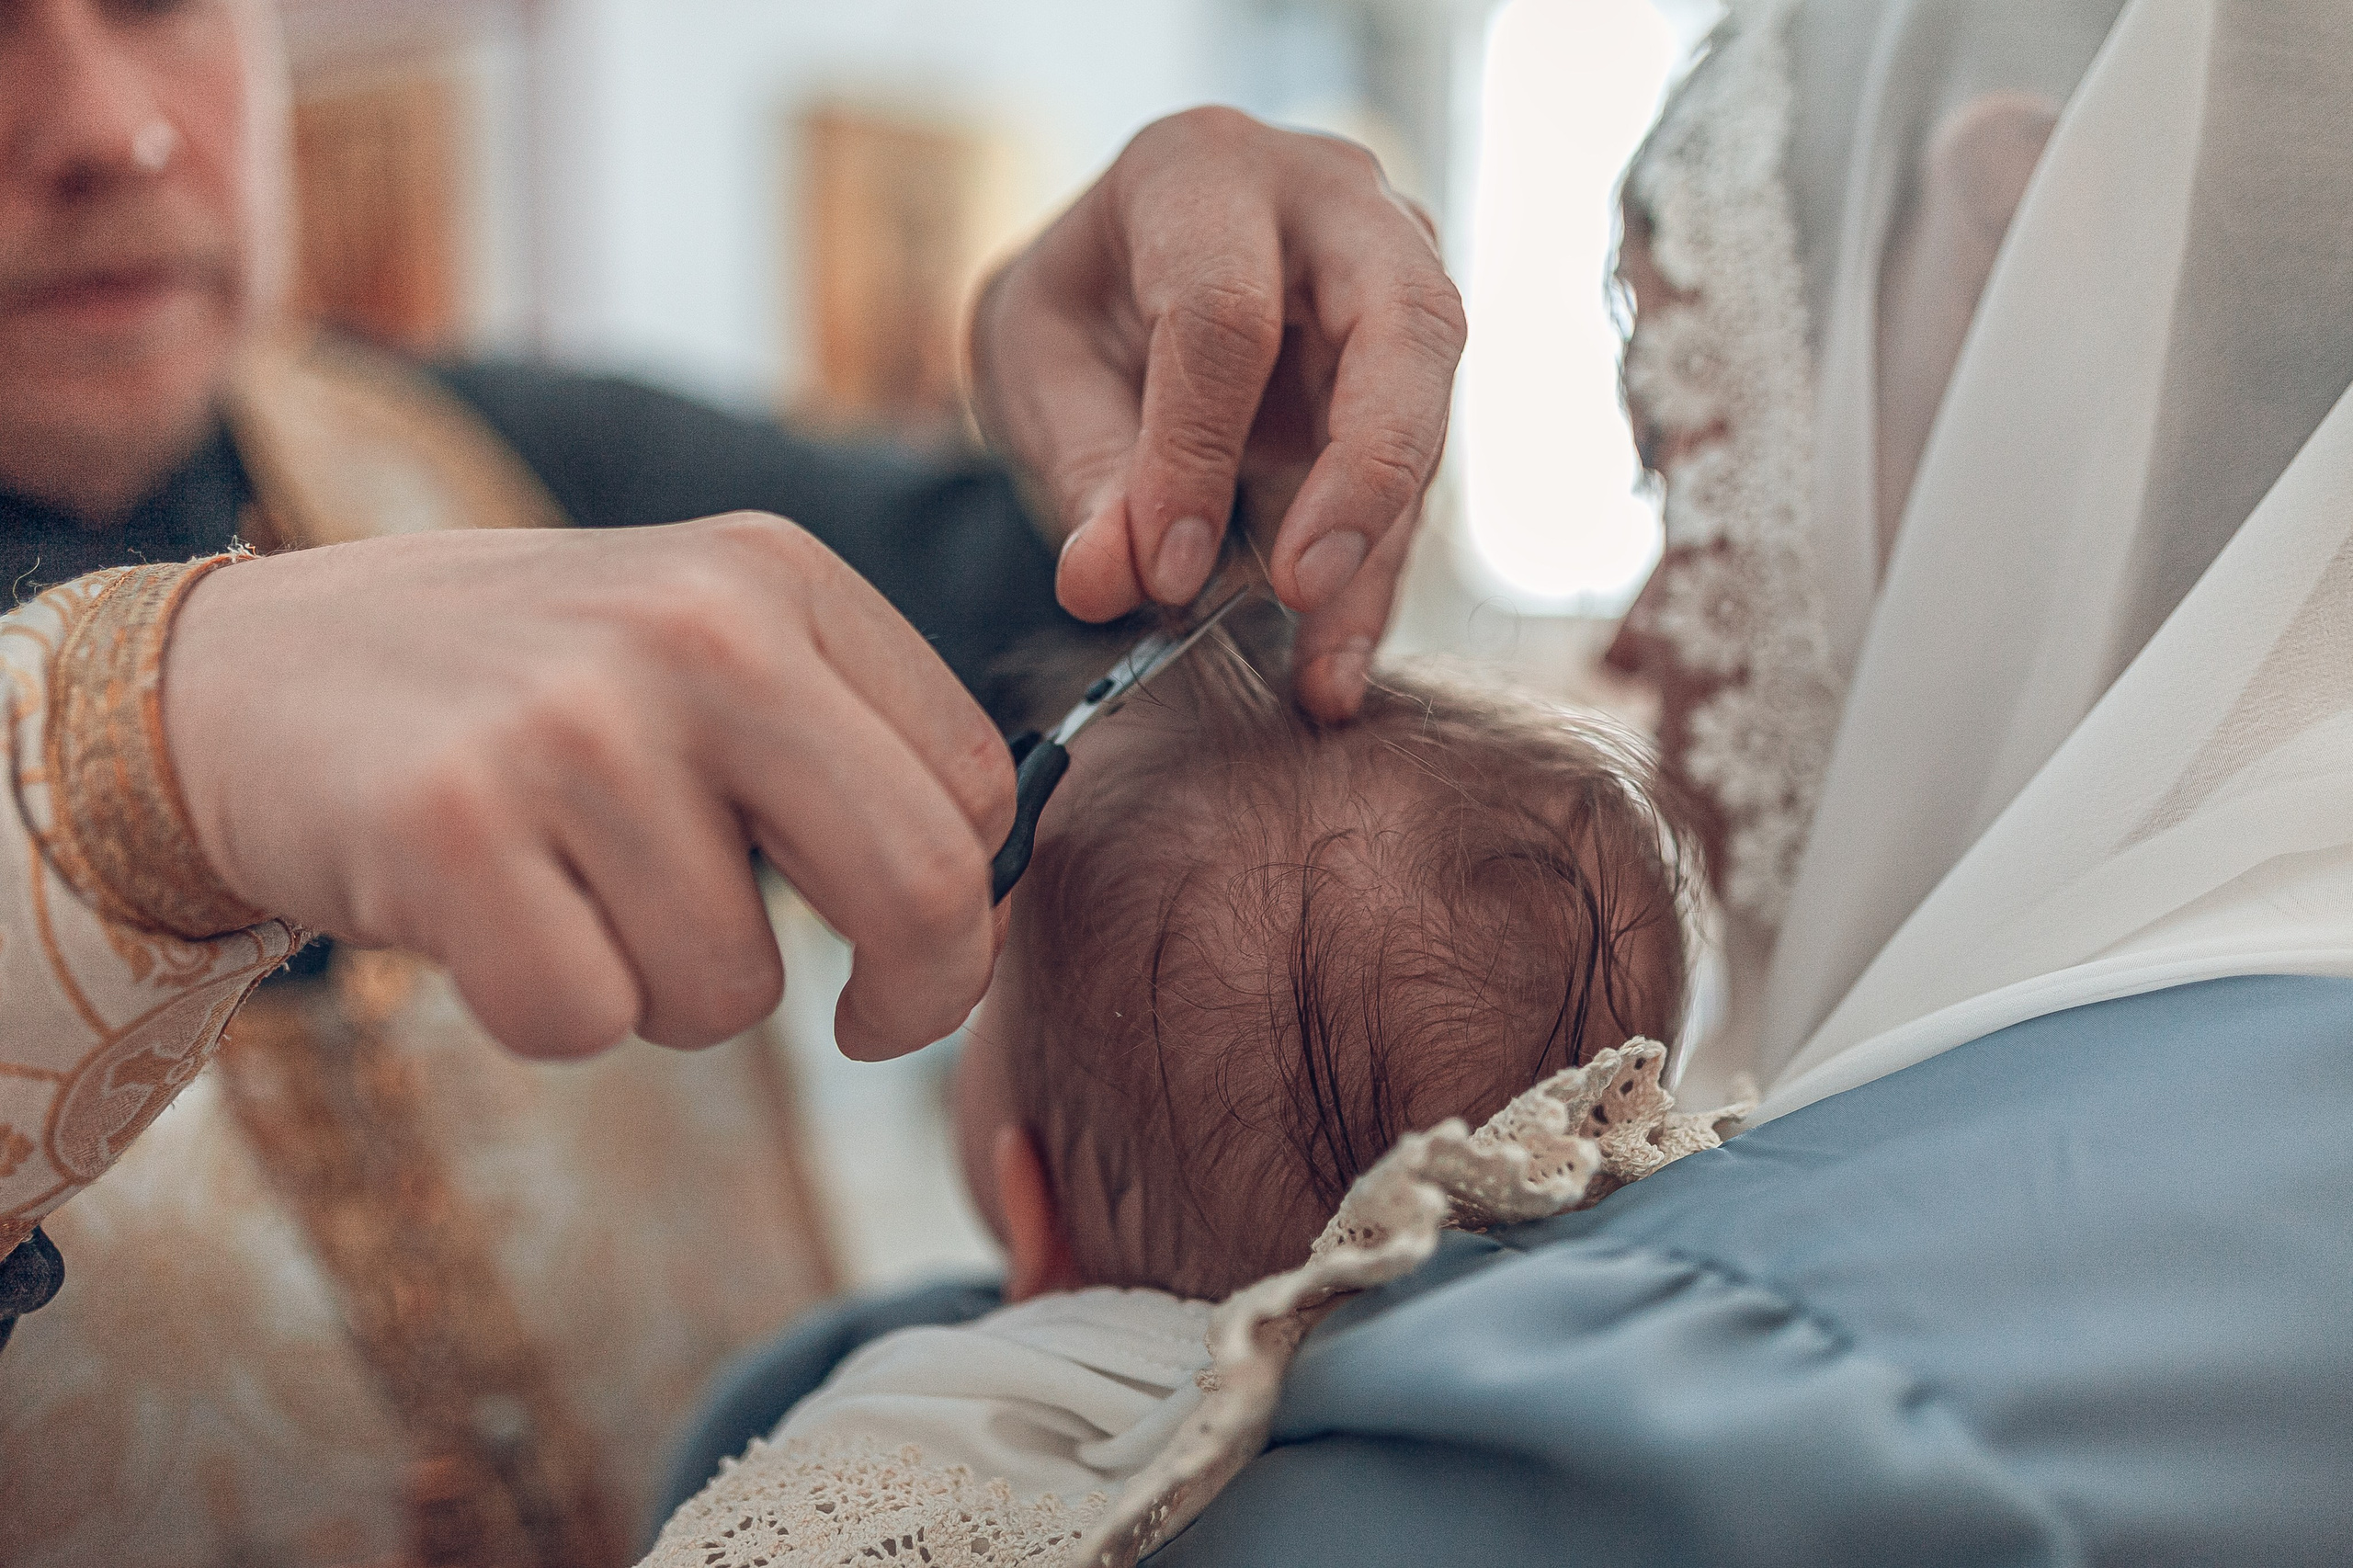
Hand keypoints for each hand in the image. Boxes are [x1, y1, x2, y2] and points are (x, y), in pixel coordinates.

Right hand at [163, 516, 1015, 1061]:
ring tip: (577, 894)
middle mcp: (694, 626)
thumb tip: (986, 905)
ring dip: (669, 992)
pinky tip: (491, 920)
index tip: (904, 950)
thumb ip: (844, 748)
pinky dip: (550, 1011)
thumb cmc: (519, 693)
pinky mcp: (451, 825)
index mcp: (777, 572)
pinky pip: (589, 1019)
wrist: (247, 672)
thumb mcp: (699, 648)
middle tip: (863, 1023)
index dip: (967, 906)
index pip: (976, 784)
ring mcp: (572, 721)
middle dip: (917, 996)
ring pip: (734, 989)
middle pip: (923, 886)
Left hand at [969, 107, 1465, 722]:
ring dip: (1373, 556)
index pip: (1225, 314)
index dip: (1193, 450)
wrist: (1127, 271)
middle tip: (1303, 588)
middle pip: (1402, 327)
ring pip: (1424, 413)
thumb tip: (1106, 583)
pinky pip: (1410, 483)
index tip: (1158, 572)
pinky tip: (1333, 666)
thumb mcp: (1037, 362)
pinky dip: (1372, 580)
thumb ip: (1080, 466)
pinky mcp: (1417, 372)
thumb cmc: (1081, 294)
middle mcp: (1332, 205)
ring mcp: (1397, 279)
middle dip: (1362, 471)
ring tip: (1322, 677)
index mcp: (1204, 170)